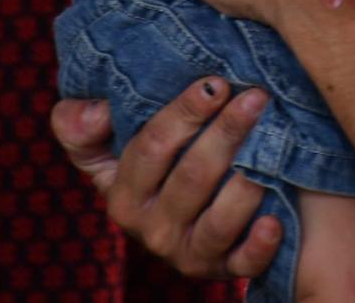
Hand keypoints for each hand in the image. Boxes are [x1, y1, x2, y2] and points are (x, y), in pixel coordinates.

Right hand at [50, 83, 282, 280]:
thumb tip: (97, 112)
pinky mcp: (225, 270)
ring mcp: (190, 254)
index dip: (184, 113)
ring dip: (247, 181)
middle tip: (256, 97)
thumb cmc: (157, 163)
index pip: (151, 148)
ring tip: (272, 145)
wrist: (193, 214)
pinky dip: (259, 246)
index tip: (215, 83)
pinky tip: (274, 221)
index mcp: (123, 197)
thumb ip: (81, 124)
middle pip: (192, 177)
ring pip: (219, 219)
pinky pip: (243, 263)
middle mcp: (154, 231)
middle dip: (226, 132)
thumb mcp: (106, 145)